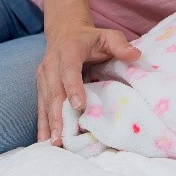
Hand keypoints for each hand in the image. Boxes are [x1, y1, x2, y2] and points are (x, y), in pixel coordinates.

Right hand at [37, 22, 140, 146]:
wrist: (65, 32)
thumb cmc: (91, 38)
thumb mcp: (108, 36)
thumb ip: (120, 45)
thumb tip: (135, 55)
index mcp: (68, 50)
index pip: (69, 70)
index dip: (72, 87)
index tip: (78, 106)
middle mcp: (51, 64)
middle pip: (54, 91)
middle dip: (57, 114)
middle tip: (61, 136)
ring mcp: (43, 76)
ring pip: (45, 101)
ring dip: (48, 123)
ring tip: (53, 143)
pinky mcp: (41, 86)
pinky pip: (41, 106)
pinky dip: (42, 123)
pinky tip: (44, 140)